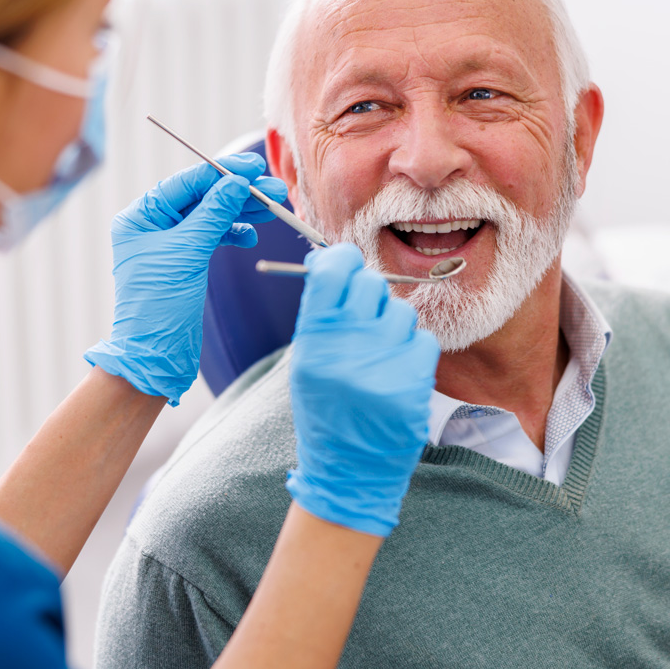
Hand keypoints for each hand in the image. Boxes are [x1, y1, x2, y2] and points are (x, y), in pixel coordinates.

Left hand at [85, 154, 286, 403]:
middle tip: (274, 189)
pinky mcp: (186, 261)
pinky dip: (234, 233)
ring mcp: (170, 243)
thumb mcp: (188, 252)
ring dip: (243, 211)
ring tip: (274, 208)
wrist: (156, 355)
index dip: (222, 172)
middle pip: (202, 197)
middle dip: (239, 192)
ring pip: (212, 216)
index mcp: (141, 216)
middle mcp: (153, 225)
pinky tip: (250, 236)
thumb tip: (237, 182)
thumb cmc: (159, 304)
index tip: (253, 168)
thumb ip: (214, 213)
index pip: (187, 183)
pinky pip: (214, 237)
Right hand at [286, 243, 439, 536]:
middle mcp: (346, 349)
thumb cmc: (325, 408)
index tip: (346, 262)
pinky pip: (423, 339)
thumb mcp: (307, 361)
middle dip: (369, 295)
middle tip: (364, 317)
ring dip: (393, 326)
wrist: (347, 471)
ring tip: (379, 356)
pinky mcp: (414, 383)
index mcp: (312, 341)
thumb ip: (320, 313)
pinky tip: (397, 372)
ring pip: (401, 311)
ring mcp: (383, 366)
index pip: (332, 271)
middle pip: (370, 284)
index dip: (341, 259)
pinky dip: (413, 351)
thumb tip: (332, 259)